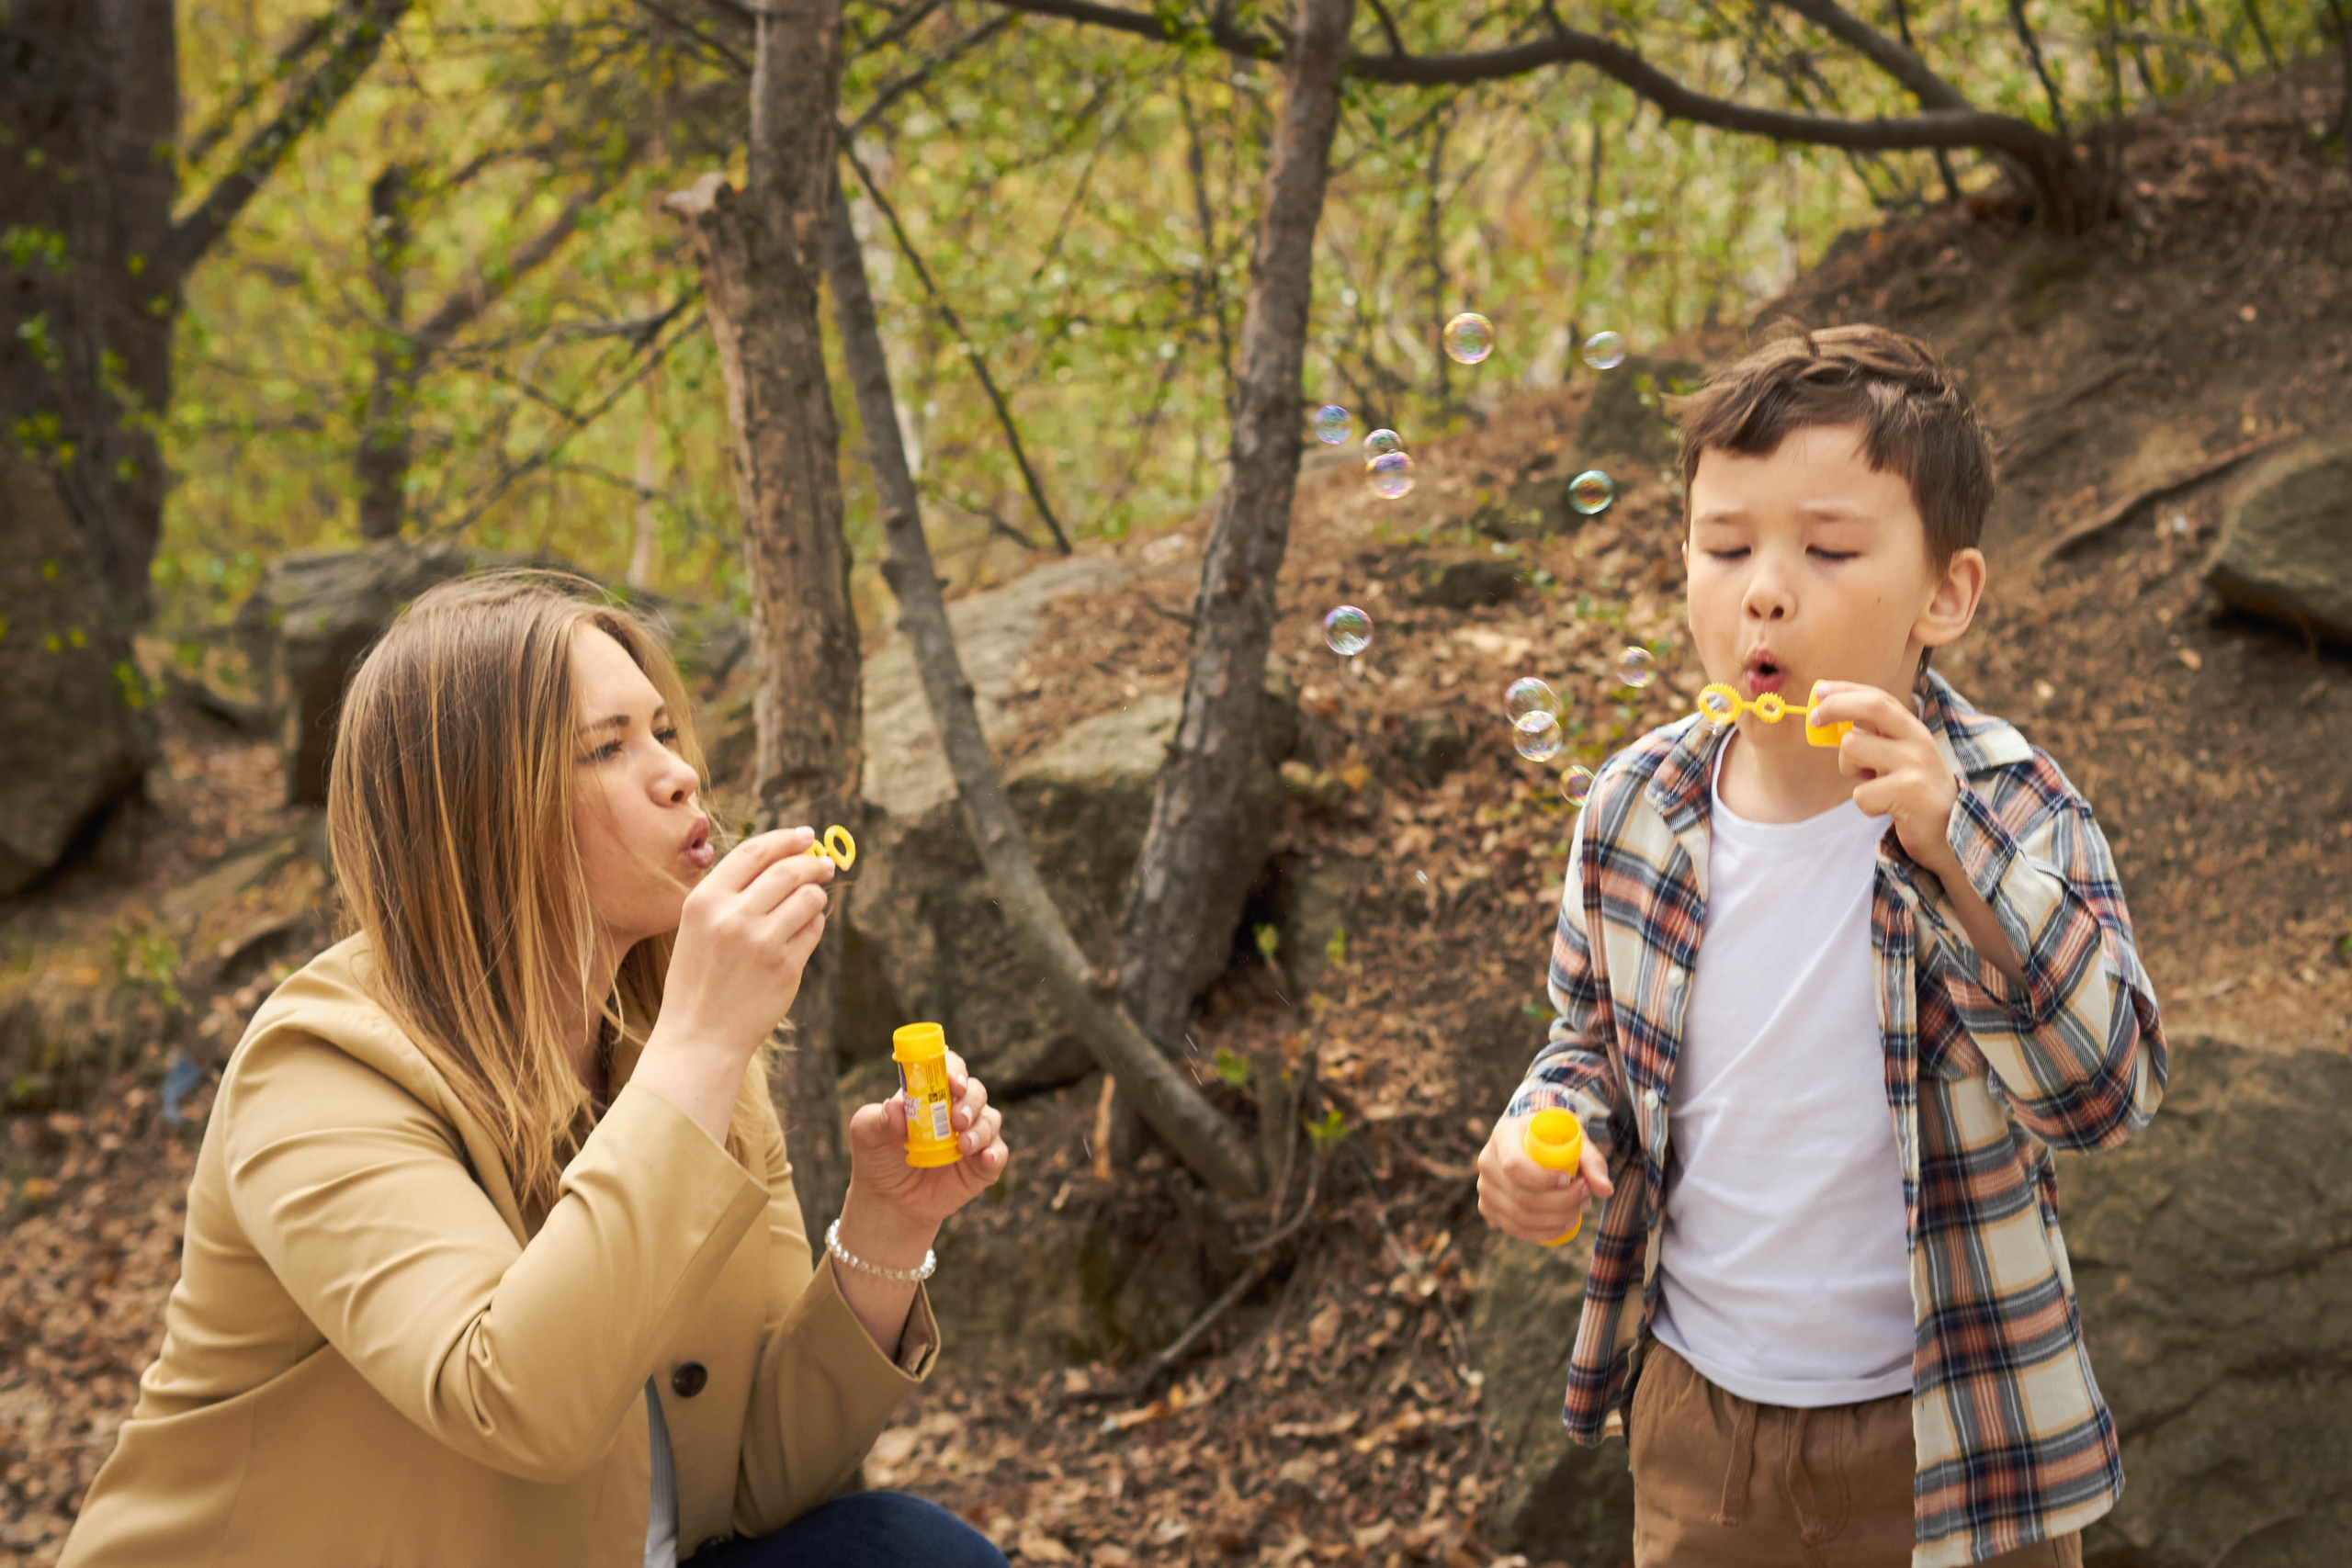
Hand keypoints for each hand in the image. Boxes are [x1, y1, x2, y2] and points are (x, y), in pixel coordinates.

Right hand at [652, 826, 834, 1061]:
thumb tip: (783, 857)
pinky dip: (815, 923)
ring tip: (812, 900)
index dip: (785, 838)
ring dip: (816, 894)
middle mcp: (732, 917)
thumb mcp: (697, 926)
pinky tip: (804, 930)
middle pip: (788, 870)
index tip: (806, 835)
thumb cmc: (699, 978)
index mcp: (705, 901)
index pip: (754, 851)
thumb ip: (731, 892)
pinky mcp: (786, 968)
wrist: (699, 1037)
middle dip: (812, 862)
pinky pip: (814, 930)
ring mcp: (761, 943)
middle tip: (825, 864)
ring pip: (809, 898)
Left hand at [841, 1050, 1008, 1248]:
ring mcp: (972, 1137)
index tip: (952, 1082)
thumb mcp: (866, 1134)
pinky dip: (995, 1154)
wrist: (887, 1201)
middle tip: (956, 1119)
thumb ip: (879, 1117)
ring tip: (964, 1145)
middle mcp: (956, 1110)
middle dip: (970, 1101)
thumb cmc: (877, 1157)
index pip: (950, 1070)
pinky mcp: (981, 1165)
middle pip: (975, 1091)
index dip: (955, 1070)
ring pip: (991, 1119)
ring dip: (981, 1128)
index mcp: (930, 1094)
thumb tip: (896, 1105)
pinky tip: (984, 1158)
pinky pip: (998, 1154)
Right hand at [1477, 1111, 1613, 1245]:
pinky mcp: (1488, 1208)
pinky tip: (1565, 1223)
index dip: (1543, 1179)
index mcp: (1503, 1136)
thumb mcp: (1573, 1139)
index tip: (1570, 1179)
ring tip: (1579, 1209)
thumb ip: (1592, 1162)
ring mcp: (1485, 1188)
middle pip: (1522, 1196)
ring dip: (1556, 1219)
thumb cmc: (1553, 1138)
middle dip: (1561, 1202)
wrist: (1530, 1142)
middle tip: (1586, 1196)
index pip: (1515, 1165)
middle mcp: (1487, 1162)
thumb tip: (1606, 1191)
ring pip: (1520, 1217)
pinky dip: (1544, 1232)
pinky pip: (1516, 1229)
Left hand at [1808, 681, 1961, 877]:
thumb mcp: (1897, 758)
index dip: (1845, 690)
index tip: (1817, 691)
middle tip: (1814, 719)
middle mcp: (1917, 740)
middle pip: (1872, 706)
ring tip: (1871, 783)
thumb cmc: (1913, 793)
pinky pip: (1860, 793)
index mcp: (1912, 729)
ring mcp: (1915, 764)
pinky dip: (1865, 804)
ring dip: (1849, 769)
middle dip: (1836, 706)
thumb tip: (1828, 720)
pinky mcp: (1909, 792)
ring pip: (1853, 747)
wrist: (1950, 833)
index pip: (1877, 697)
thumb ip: (1872, 738)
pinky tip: (1886, 808)